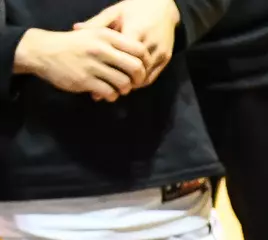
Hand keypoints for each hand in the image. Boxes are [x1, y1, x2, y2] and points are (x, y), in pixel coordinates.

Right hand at [13, 26, 146, 99]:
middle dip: (139, 79)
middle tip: (134, 83)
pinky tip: (107, 93)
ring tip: (118, 88)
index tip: (141, 70)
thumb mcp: (94, 35)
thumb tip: (141, 60)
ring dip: (125, 89)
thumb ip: (116, 44)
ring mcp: (92, 65)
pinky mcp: (84, 80)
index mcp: (106, 36)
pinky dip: (112, 96)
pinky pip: (110, 93)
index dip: (145, 63)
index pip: (139, 50)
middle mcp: (100, 49)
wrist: (42, 51)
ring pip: (124, 83)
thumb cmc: (74, 45)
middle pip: (135, 67)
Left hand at [77, 0, 180, 87]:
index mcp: (136, 30)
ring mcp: (160, 52)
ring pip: (145, 76)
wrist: (162, 6)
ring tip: (116, 87)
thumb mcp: (114, 12)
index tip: (98, 74)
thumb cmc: (134, 7)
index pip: (124, 57)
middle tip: (107, 88)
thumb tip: (75, 29)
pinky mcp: (167, 57)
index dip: (111, 69)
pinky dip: (141, 82)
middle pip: (135, 70)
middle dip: (121, 81)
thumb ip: (96, 23)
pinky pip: (153, 76)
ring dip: (131, 84)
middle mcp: (150, 43)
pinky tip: (129, 83)